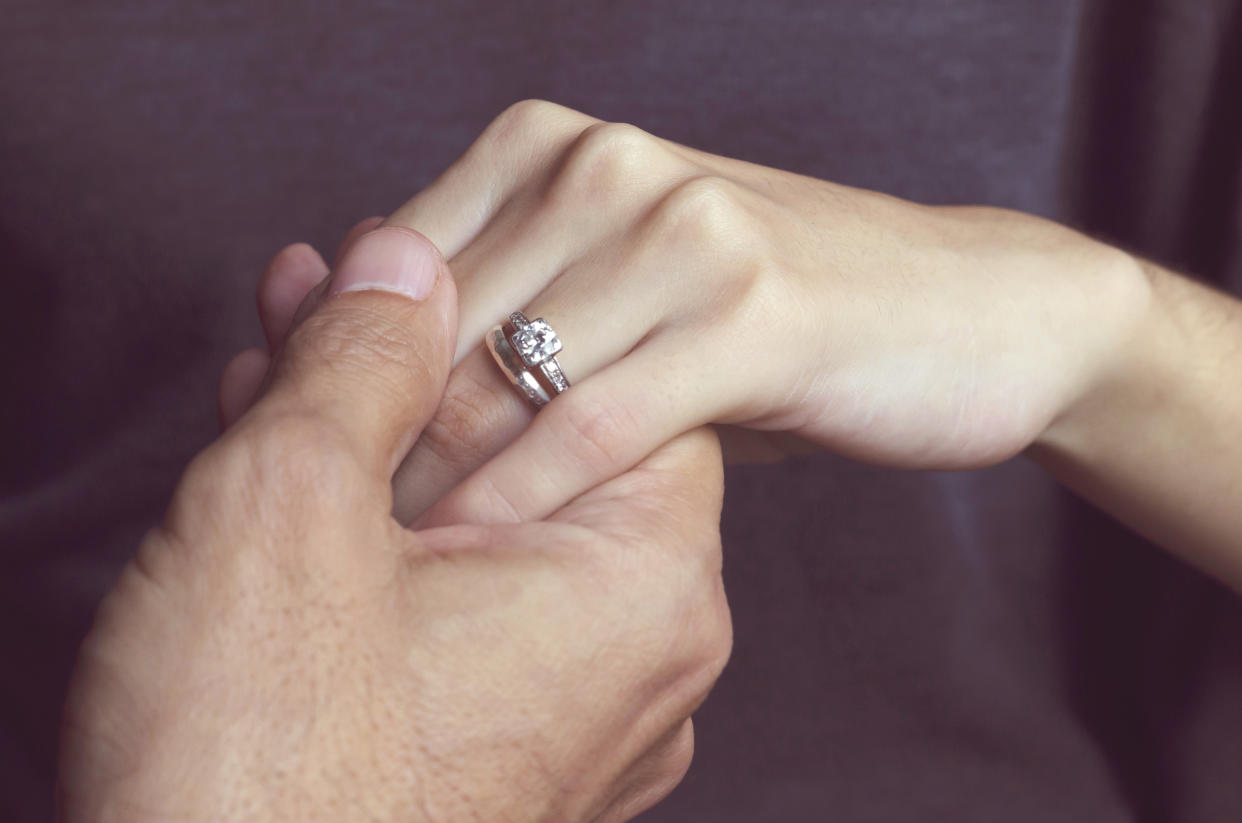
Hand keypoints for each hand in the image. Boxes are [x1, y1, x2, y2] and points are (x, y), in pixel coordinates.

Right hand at [60, 228, 730, 822]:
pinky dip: (388, 546)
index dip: (494, 313)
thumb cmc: (257, 775)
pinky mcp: (503, 761)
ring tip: (280, 376)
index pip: (615, 384)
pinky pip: (464, 614)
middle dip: (413, 375)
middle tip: (313, 309)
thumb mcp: (292, 510)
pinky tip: (297, 490)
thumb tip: (403, 260)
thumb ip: (364, 363)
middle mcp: (642, 663)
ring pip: (487, 531)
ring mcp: (577, 723)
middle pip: (537, 455)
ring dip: (383, 451)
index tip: (398, 273)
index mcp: (645, 589)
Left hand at [227, 99, 1148, 526]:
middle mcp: (606, 167)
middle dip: (370, 440)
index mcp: (552, 145)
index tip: (304, 468)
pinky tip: (485, 548)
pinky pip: (594, 426)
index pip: (390, 268)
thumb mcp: (628, 285)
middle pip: (431, 326)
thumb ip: (512, 301)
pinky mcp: (751, 315)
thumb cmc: (779, 313)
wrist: (968, 311)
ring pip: (497, 378)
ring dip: (431, 481)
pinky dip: (524, 499)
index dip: (337, 375)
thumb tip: (368, 356)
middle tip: (330, 534)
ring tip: (388, 557)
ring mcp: (682, 231)